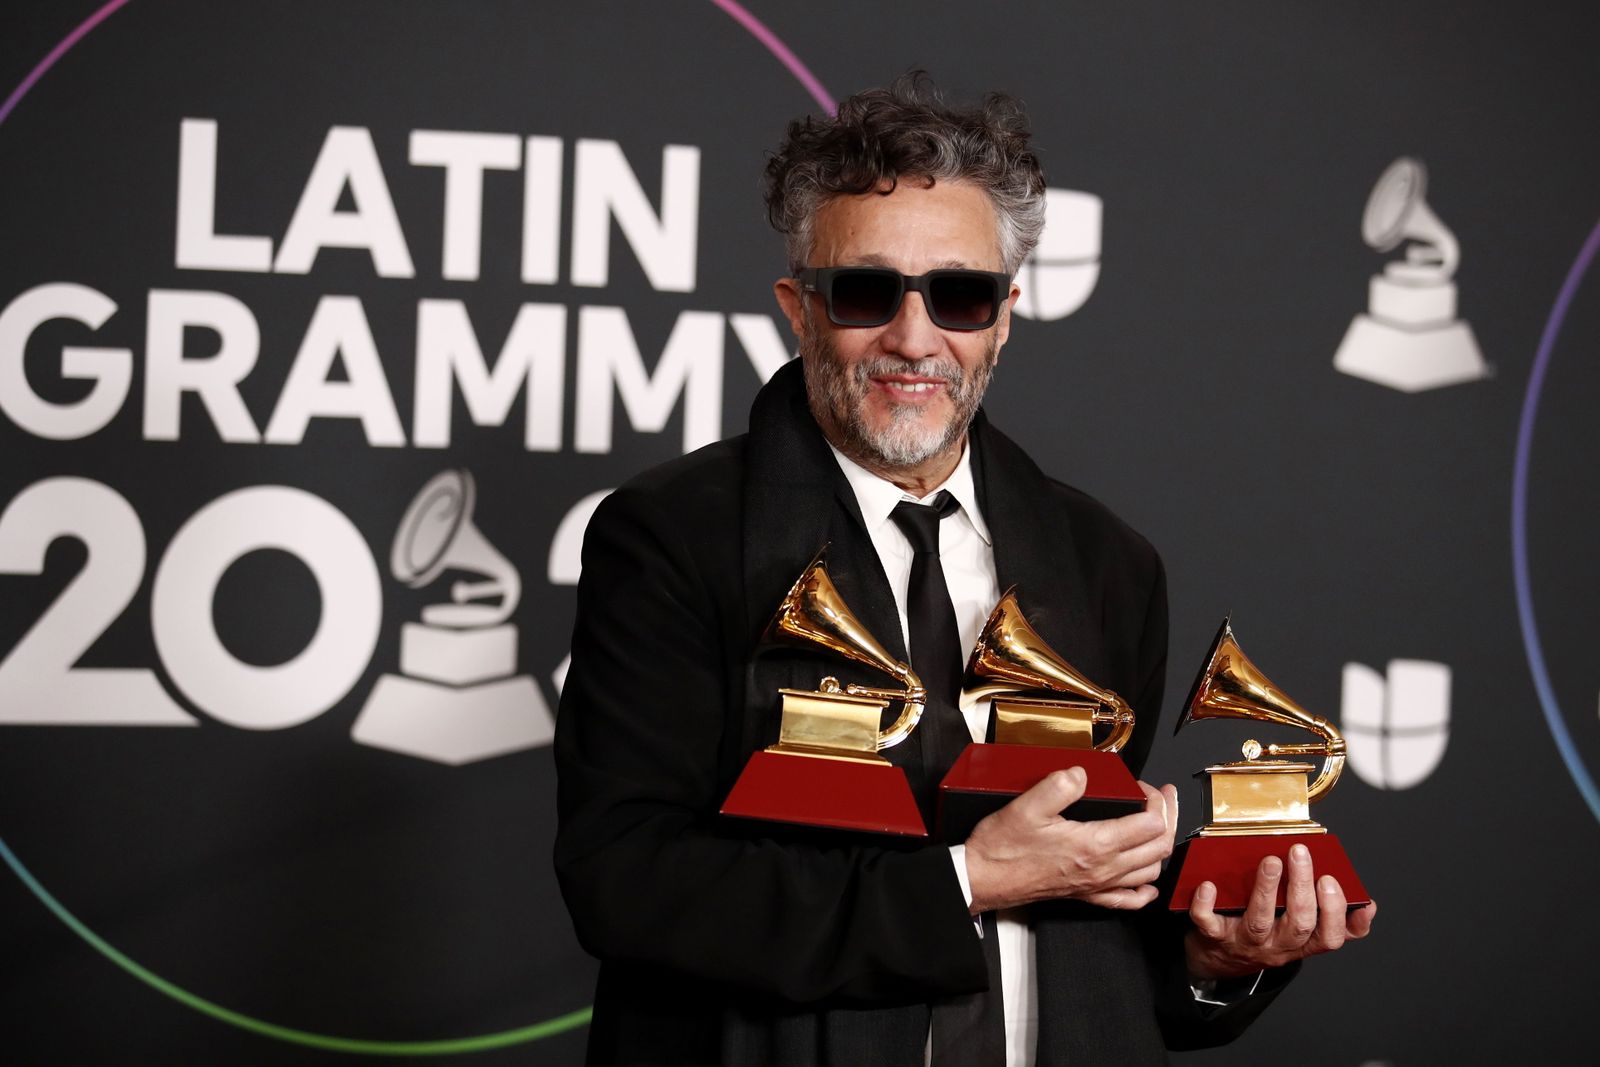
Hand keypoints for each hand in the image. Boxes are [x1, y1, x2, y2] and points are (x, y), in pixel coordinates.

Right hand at [964, 767, 1177, 913]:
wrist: (983, 879)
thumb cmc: (1002, 848)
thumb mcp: (1026, 806)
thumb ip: (1058, 786)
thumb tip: (1082, 774)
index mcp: (1093, 845)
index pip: (1149, 824)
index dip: (1155, 801)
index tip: (1144, 786)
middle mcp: (1102, 869)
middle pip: (1158, 848)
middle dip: (1169, 819)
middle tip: (1165, 798)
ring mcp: (1096, 884)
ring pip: (1149, 872)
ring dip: (1161, 848)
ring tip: (1158, 827)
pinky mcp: (1085, 894)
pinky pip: (1127, 900)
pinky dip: (1144, 890)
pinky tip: (1145, 882)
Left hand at [1185, 843, 1377, 978]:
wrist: (1218, 959)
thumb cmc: (1265, 934)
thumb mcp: (1303, 933)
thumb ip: (1332, 918)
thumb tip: (1367, 904)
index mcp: (1302, 943)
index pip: (1329, 937)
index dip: (1335, 912)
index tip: (1331, 880)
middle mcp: (1277, 946)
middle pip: (1298, 924)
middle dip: (1302, 888)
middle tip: (1300, 853)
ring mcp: (1246, 942)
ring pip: (1260, 921)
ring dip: (1266, 890)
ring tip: (1270, 861)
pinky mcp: (1214, 937)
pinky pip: (1209, 924)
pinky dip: (1207, 905)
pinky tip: (1208, 885)